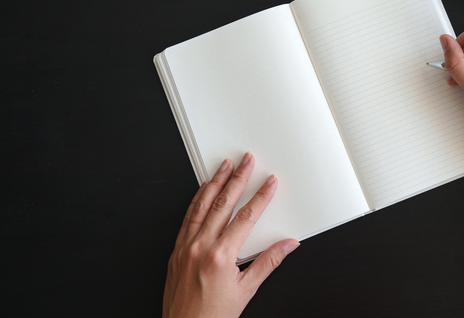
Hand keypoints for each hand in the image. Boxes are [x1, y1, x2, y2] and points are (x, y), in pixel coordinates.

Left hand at [163, 152, 298, 317]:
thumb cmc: (212, 316)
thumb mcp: (246, 291)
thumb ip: (268, 263)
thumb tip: (287, 245)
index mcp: (221, 257)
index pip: (246, 217)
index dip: (260, 196)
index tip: (269, 182)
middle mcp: (201, 247)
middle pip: (223, 204)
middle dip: (237, 179)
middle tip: (246, 161)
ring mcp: (186, 248)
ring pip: (201, 206)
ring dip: (215, 183)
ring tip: (224, 166)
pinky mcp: (176, 252)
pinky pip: (187, 219)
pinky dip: (196, 201)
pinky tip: (202, 191)